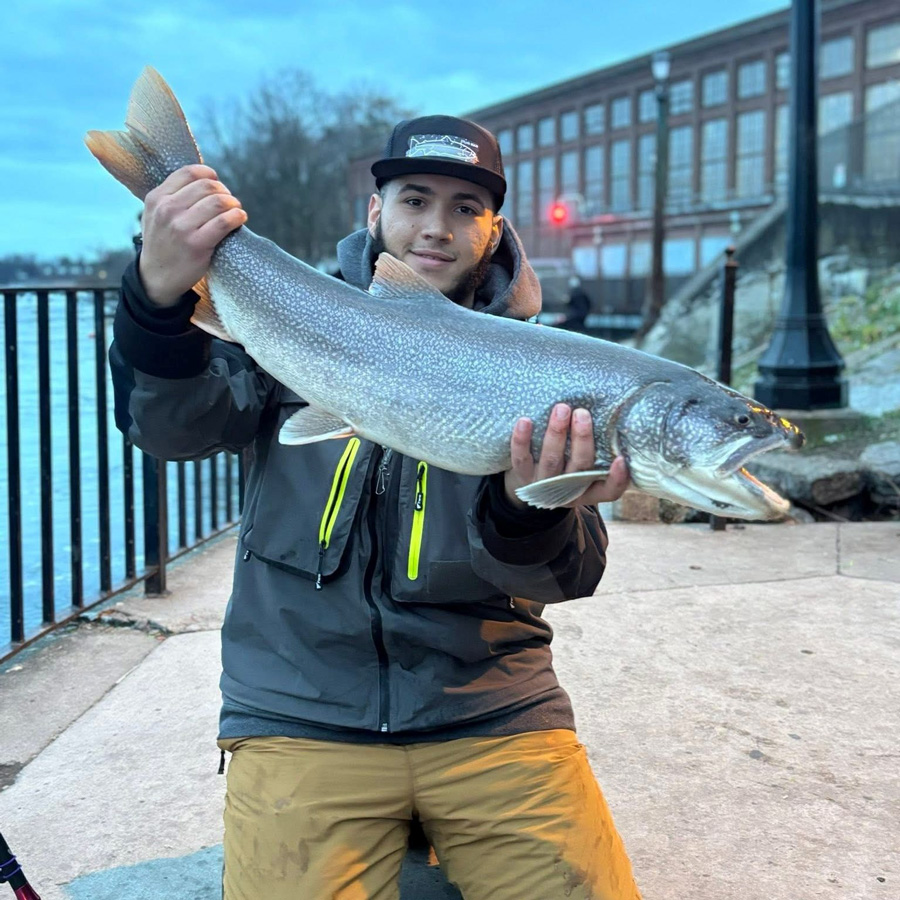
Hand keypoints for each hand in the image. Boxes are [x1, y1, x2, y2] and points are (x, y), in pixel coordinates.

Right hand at [138, 164, 246, 306]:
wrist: (156, 277)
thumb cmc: (163, 243)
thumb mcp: (155, 214)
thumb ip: (172, 196)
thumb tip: (205, 180)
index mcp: (157, 198)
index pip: (189, 173)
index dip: (209, 175)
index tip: (217, 184)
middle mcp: (167, 209)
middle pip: (207, 186)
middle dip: (224, 191)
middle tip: (229, 201)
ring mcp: (182, 227)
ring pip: (218, 202)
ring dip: (233, 203)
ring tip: (236, 210)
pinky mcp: (197, 244)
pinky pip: (224, 222)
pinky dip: (237, 217)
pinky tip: (240, 218)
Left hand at [504, 403, 630, 507]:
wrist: (531, 485)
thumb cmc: (569, 466)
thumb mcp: (586, 465)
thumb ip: (600, 447)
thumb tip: (610, 408)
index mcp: (591, 490)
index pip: (610, 490)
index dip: (617, 479)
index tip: (621, 459)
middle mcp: (569, 489)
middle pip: (579, 467)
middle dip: (582, 439)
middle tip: (582, 413)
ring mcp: (544, 484)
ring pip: (551, 460)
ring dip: (556, 434)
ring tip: (561, 409)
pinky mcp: (522, 475)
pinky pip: (521, 458)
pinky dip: (521, 440)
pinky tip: (525, 421)